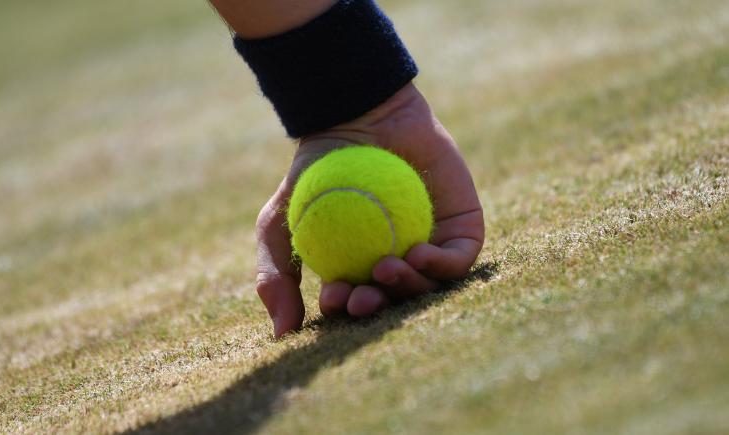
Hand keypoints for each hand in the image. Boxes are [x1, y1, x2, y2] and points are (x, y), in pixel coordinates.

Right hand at [255, 83, 484, 337]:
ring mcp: (433, 245)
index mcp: (359, 268)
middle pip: (396, 300)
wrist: (356, 114)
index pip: (356, 301)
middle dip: (379, 307)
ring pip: (429, 286)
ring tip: (385, 269)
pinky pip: (459, 259)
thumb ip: (274, 275)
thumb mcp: (278, 223)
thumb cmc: (317, 169)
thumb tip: (283, 334)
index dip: (347, 309)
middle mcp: (397, 261)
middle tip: (363, 299)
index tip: (335, 297)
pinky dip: (441, 265)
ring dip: (409, 288)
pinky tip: (417, 255)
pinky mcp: (463, 228)